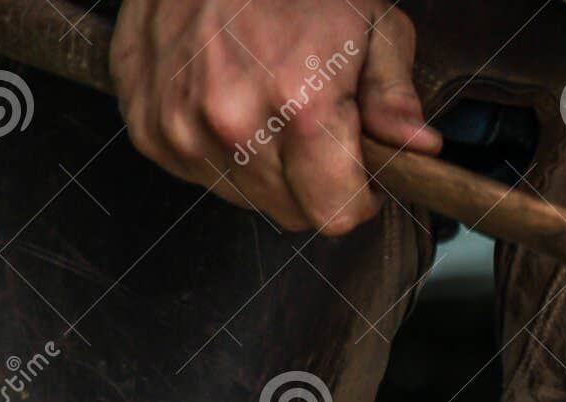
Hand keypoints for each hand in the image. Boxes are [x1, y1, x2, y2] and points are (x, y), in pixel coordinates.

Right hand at [110, 0, 440, 233]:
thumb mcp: (372, 23)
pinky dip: (218, 150)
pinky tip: (228, 99)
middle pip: (291, 212)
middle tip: (314, 125)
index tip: (359, 169)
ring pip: (245, 198)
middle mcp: (232, 125)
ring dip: (264, 168)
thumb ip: (394, 96)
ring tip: (267, 103)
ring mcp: (181, 128)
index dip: (358, 196)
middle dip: (313, 182)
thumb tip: (419, 148)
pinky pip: (199, 172)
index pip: (336, 215)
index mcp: (299, 107)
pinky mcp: (146, 126)